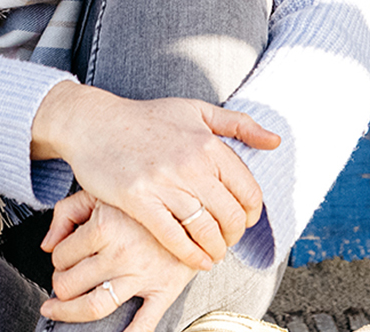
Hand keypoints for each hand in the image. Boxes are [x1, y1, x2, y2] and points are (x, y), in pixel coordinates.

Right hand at [31, 83, 279, 267]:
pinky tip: (197, 260)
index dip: (251, 213)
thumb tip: (275, 142)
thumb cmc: (145, 117)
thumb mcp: (194, 110)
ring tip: (213, 253)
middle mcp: (189, 162)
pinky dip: (191, 256)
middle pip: (230, 216)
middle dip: (234, 235)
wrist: (94, 123)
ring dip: (215, 250)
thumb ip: (238, 124)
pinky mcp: (138, 200)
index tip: (242, 219)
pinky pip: (175, 238)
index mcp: (207, 142)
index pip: (248, 191)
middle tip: (227, 239)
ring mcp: (163, 182)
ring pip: (206, 230)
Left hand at [39, 190, 197, 331]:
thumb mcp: (99, 192)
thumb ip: (67, 212)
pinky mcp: (164, 290)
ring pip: (95, 306)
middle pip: (71, 284)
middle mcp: (120, 253)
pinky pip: (144, 324)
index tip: (62, 258)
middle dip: (60, 287)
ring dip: (71, 313)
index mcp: (103, 226)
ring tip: (63, 310)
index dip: (57, 258)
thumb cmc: (140, 198)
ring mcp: (142, 275)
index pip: (61, 255)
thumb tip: (47, 244)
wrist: (191, 203)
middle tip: (61, 284)